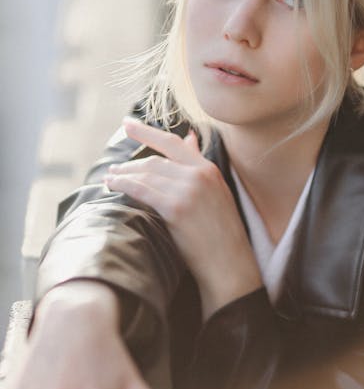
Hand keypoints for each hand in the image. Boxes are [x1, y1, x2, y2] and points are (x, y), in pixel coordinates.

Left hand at [104, 118, 261, 317]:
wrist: (230, 264)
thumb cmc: (221, 234)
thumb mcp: (216, 193)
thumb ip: (199, 166)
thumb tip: (189, 138)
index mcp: (209, 169)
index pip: (173, 142)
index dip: (147, 131)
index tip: (127, 124)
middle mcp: (199, 175)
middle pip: (155, 161)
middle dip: (130, 165)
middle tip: (114, 169)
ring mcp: (189, 190)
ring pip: (146, 174)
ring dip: (123, 175)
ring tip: (110, 178)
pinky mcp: (177, 207)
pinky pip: (143, 190)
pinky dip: (124, 185)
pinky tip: (112, 186)